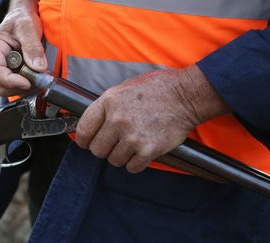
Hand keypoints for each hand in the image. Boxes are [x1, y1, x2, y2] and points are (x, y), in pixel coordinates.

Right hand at [0, 0, 45, 96]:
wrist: (24, 18)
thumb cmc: (22, 19)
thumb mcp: (28, 27)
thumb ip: (33, 47)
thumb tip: (38, 68)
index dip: (10, 82)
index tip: (28, 82)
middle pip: (1, 86)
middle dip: (22, 86)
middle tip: (40, 78)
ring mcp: (2, 69)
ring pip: (10, 90)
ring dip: (28, 86)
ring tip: (41, 74)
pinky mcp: (11, 74)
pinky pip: (19, 87)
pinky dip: (30, 85)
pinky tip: (38, 74)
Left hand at [75, 65, 230, 172]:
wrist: (186, 95)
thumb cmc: (156, 89)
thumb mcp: (123, 89)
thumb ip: (106, 107)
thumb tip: (91, 125)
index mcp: (108, 102)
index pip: (83, 130)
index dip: (83, 140)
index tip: (88, 142)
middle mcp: (117, 120)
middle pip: (97, 150)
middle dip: (104, 149)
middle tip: (114, 143)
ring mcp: (132, 136)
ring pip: (114, 160)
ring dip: (121, 156)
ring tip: (132, 144)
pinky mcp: (148, 150)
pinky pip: (132, 167)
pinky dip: (136, 163)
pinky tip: (141, 151)